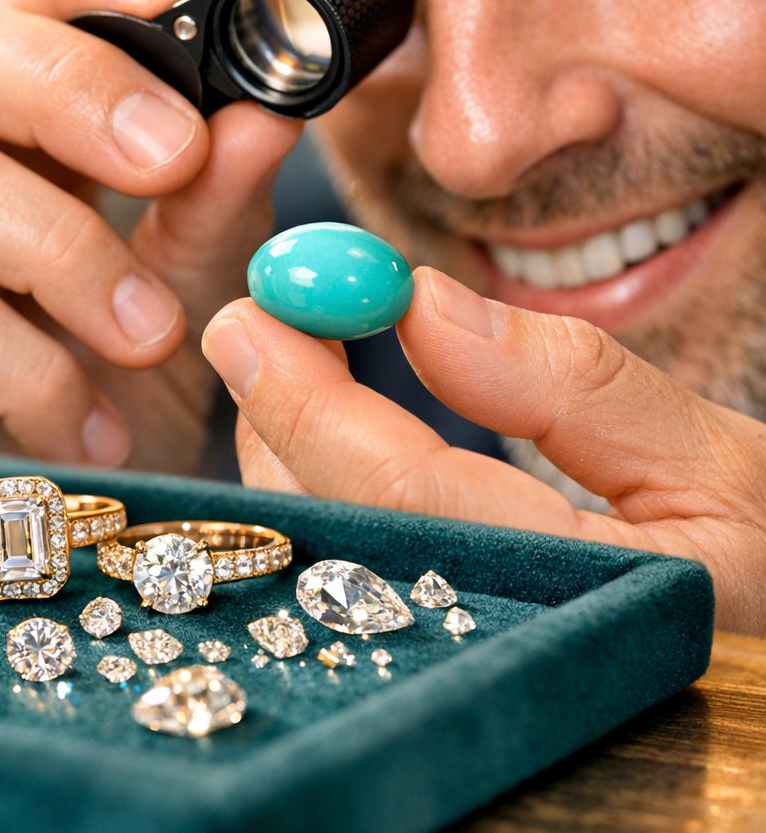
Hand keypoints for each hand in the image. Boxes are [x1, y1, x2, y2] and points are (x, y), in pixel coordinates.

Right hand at [0, 0, 300, 469]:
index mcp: (8, 146)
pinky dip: (37, 374)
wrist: (25, 548)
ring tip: (149, 343)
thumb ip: (212, 210)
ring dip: (76, 261)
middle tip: (174, 156)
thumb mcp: (178, 305)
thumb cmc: (98, 416)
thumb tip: (266, 113)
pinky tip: (85, 431)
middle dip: (81, 92)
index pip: (29, 7)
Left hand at [202, 266, 765, 633]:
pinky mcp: (448, 644)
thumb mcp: (709, 456)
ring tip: (283, 360)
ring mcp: (467, 656)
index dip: (311, 403)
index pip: (404, 497)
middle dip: (275, 422)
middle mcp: (506, 646)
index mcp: (587, 597)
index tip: (252, 318)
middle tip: (256, 325)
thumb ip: (567, 382)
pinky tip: (320, 432)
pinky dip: (316, 489)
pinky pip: (352, 569)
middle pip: (340, 534)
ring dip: (283, 451)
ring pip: (330, 558)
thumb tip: (421, 304)